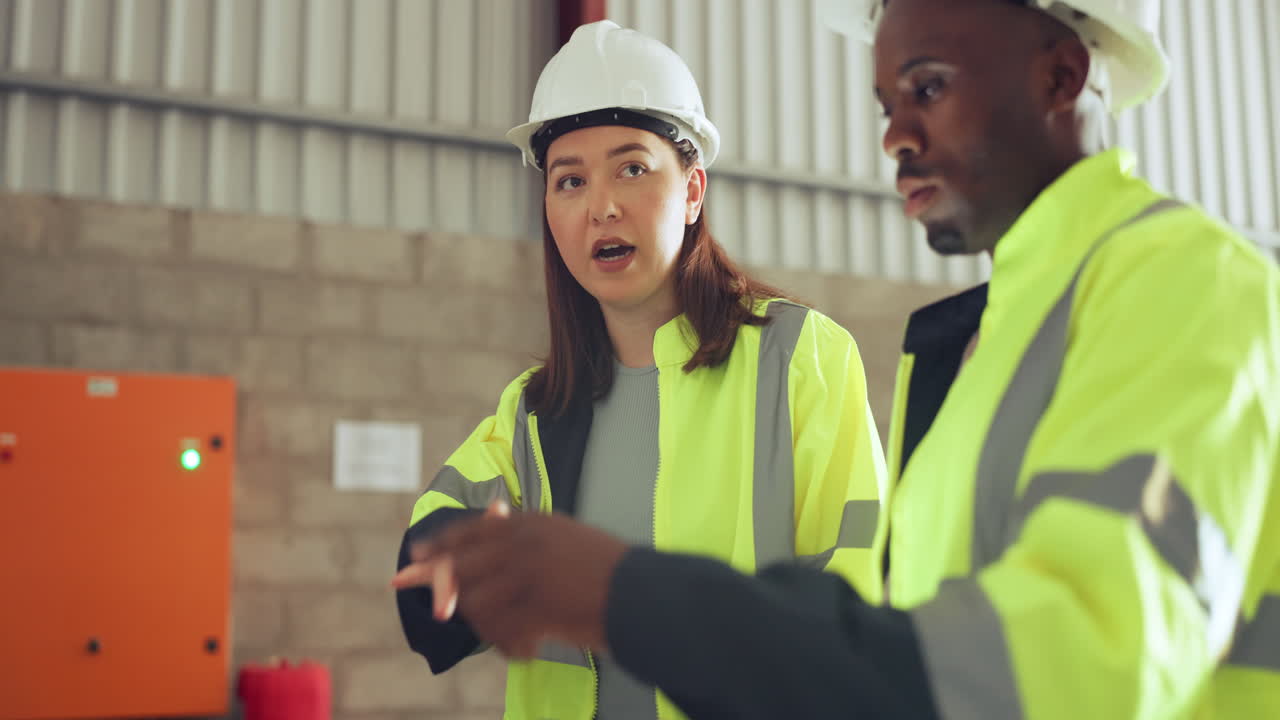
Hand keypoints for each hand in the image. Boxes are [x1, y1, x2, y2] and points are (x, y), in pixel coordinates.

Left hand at [391, 500, 628, 658]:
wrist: (642, 594)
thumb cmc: (610, 568)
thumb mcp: (567, 536)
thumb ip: (530, 535)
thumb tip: (496, 525)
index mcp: (532, 524)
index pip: (473, 529)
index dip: (442, 542)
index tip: (417, 553)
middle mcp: (524, 545)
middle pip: (461, 564)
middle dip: (436, 581)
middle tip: (416, 591)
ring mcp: (528, 576)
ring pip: (477, 602)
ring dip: (488, 626)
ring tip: (512, 637)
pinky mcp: (535, 608)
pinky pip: (502, 632)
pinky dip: (511, 647)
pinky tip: (526, 652)